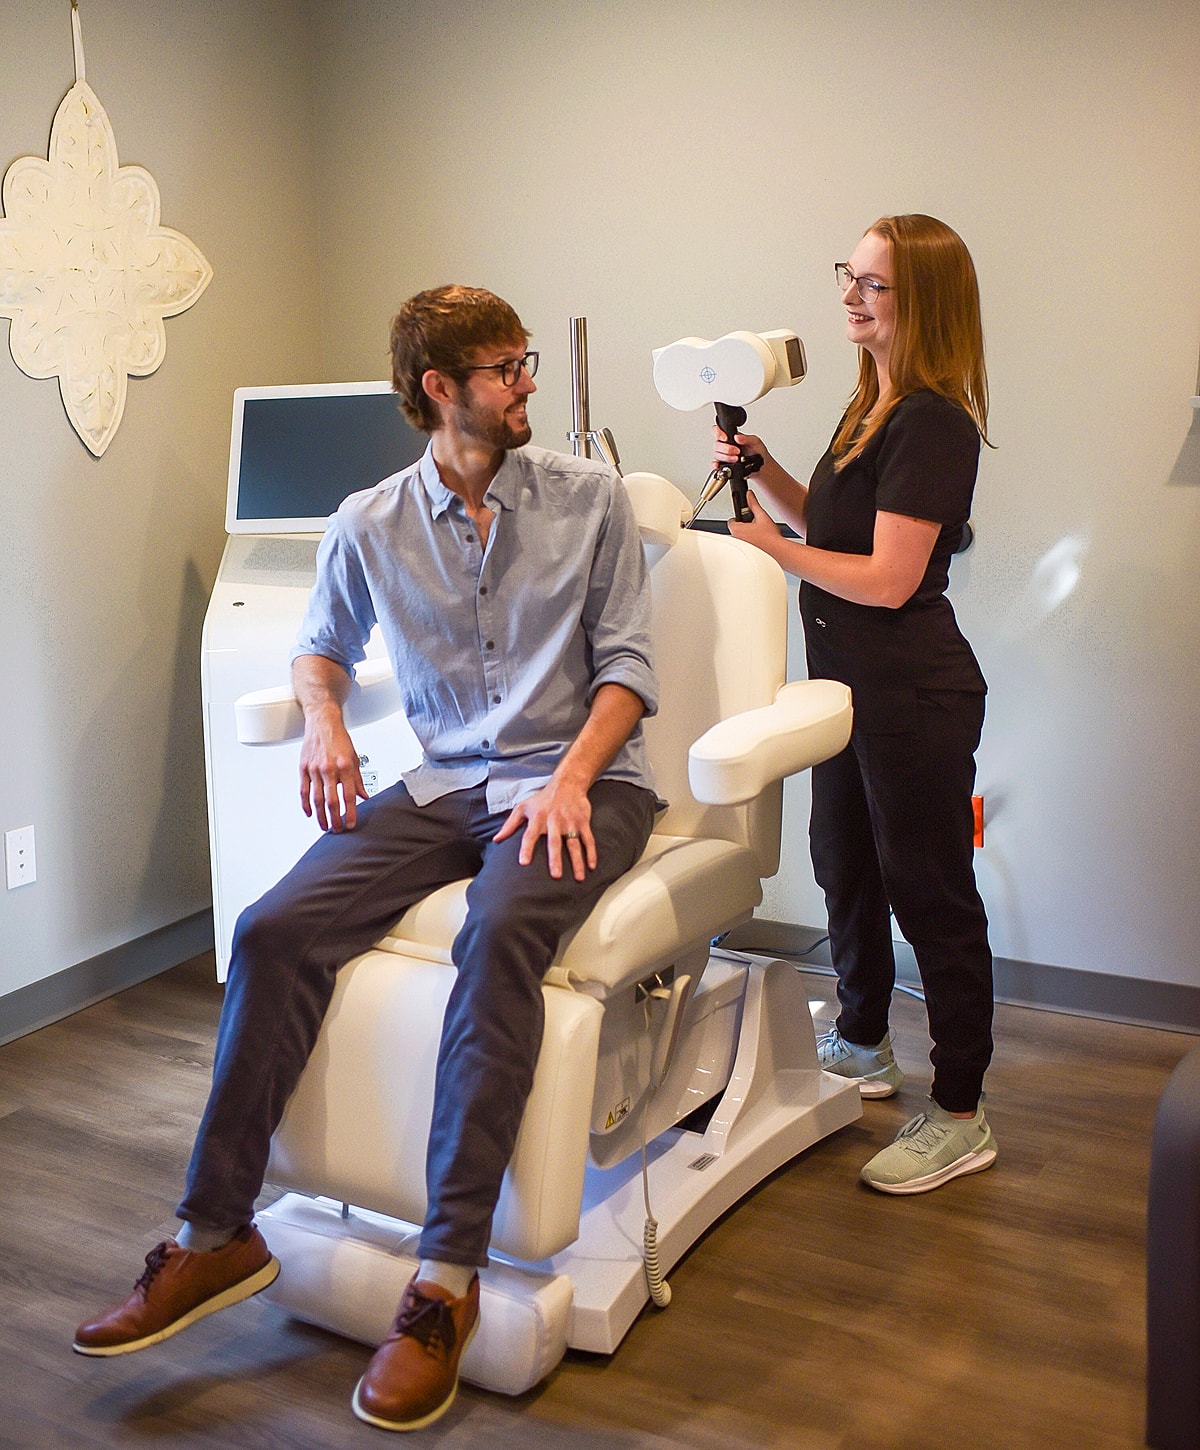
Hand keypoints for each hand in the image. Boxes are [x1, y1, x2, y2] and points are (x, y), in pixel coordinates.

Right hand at [298, 705, 367, 831]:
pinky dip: (306, 804)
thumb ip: (358, 779)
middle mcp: (329, 769)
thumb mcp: (354, 758)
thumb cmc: (339, 738)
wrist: (322, 722)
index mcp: (345, 766)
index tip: (351, 823)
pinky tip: (310, 813)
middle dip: (335, 819)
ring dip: (320, 816)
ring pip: (316, 799)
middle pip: (331, 801)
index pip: (349, 796)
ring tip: (325, 826)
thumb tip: (364, 796)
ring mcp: (314, 769)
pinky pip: (304, 791)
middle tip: (338, 830)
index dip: (350, 812)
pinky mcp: (303, 768)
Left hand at [492, 777, 595, 881]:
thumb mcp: (523, 808)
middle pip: (555, 842)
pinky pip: (588, 839)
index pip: (530, 835)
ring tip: (578, 878)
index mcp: (537, 818)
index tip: (524, 863)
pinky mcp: (583, 822)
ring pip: (574, 844)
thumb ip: (510, 825)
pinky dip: (591, 853)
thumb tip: (496, 840)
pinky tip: (591, 866)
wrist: (567, 784)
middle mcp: (554, 821)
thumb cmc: (542, 799)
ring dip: (577, 861)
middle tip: (556, 875)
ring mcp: (570, 822)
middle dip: (555, 859)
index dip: (526, 848)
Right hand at [711, 424, 769, 471]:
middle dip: (726, 448)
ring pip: (716, 454)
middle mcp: (726, 445)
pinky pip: (715, 464)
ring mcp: (724, 455)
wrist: (761, 466)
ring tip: (736, 459)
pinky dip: (716, 464)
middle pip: (716, 444)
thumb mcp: (755, 441)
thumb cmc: (758, 452)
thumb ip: (746, 438)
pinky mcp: (724, 464)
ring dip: (726, 457)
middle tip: (737, 451)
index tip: (725, 438)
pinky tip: (719, 465)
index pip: (718, 430)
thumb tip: (737, 437)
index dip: (718, 433)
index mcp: (731, 436)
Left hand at [728, 489, 784, 557]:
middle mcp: (736, 539)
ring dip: (747, 535)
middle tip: (755, 525)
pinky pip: (746, 546)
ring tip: (759, 534)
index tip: (746, 517)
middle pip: (736, 529)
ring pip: (741, 538)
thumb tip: (749, 495)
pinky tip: (760, 542)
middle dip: (744, 526)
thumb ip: (753, 504)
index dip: (739, 517)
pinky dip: (751, 543)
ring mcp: (741, 547)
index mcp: (737, 529)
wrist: (777, 551)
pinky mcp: (747, 553)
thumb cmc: (769, 537)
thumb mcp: (762, 516)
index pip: (731, 521)